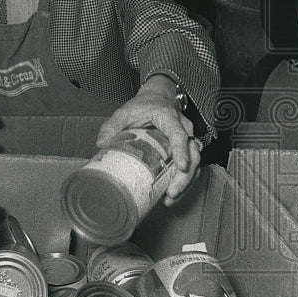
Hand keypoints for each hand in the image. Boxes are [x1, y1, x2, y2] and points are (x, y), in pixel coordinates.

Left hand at [96, 74, 199, 206]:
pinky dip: (184, 182)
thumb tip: (101, 144)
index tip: (181, 167)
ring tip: (170, 198)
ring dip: (186, 183)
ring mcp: (188, 140)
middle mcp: (184, 129)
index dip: (181, 151)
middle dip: (185, 176)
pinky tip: (171, 195)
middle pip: (194, 153)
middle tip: (172, 192)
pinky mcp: (187, 149)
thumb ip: (113, 124)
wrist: (159, 98)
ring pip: (196, 163)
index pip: (179, 135)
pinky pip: (192, 167)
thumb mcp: (125, 111)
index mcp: (170, 118)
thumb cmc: (144, 105)